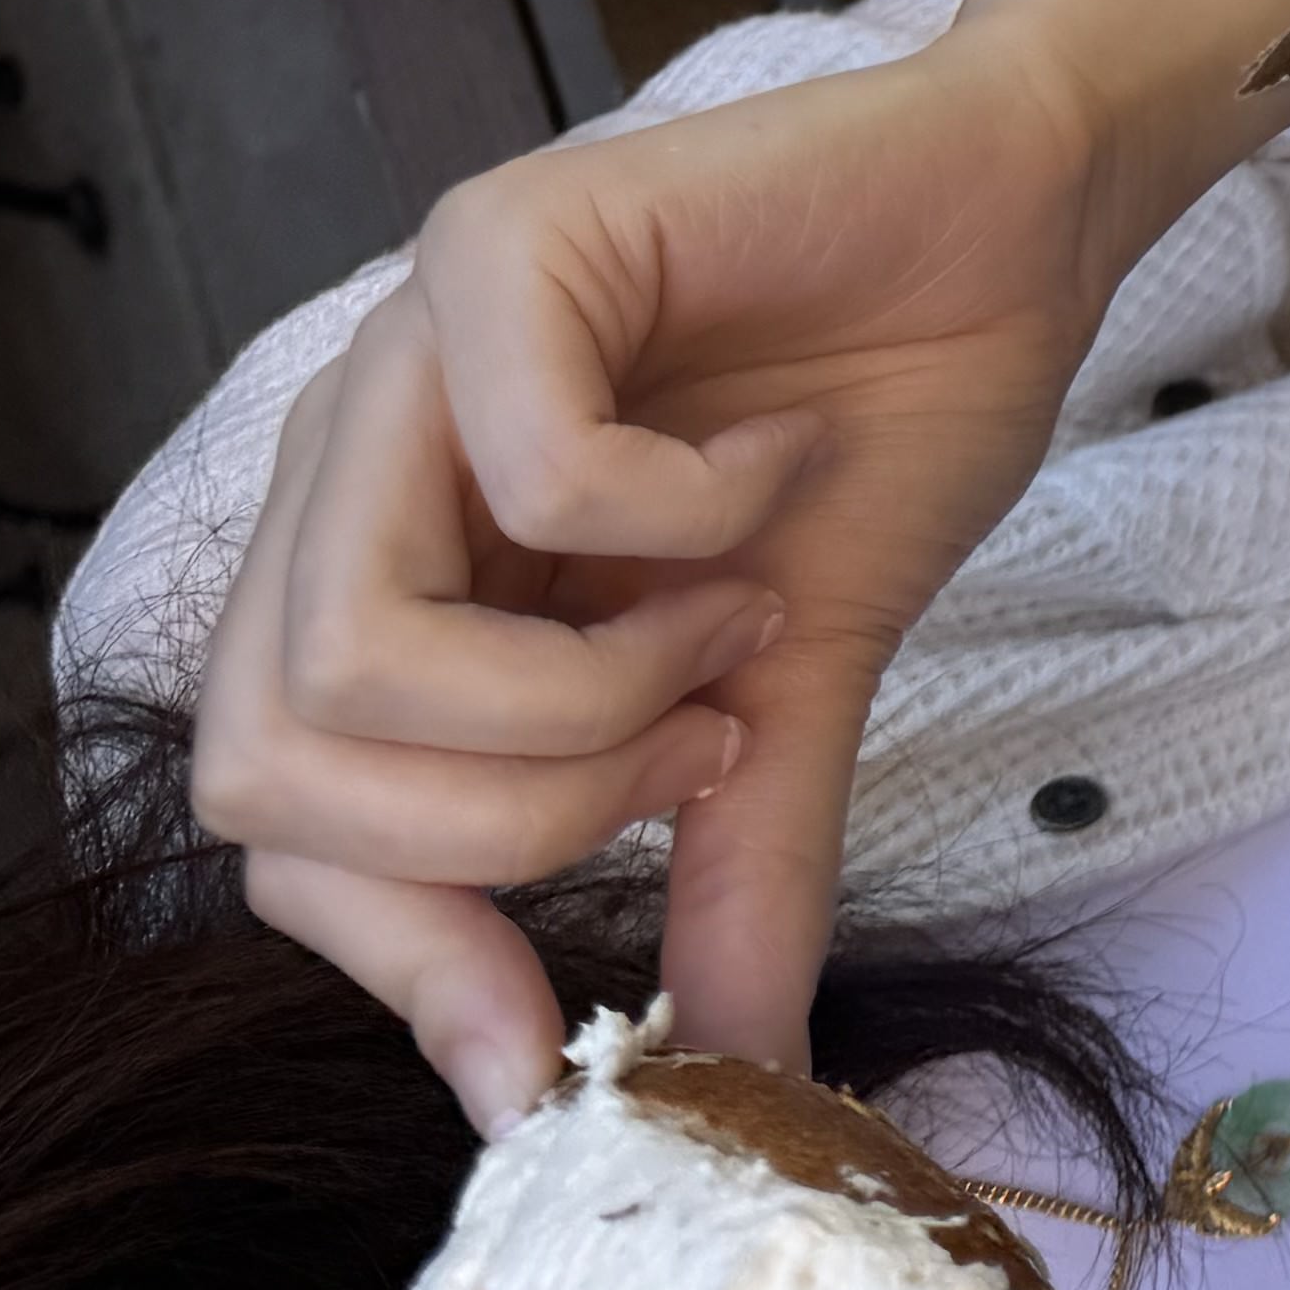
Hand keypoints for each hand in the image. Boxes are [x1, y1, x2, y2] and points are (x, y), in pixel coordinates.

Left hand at [189, 21, 1145, 1124]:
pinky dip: (687, 518)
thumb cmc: (891, 422)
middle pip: (267, 766)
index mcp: (379, 573)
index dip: (404, 952)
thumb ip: (726, 860)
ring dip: (592, 689)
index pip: (275, 829)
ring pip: (356, 650)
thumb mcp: (790, 691)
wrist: (1022, 218)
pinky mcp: (501, 245)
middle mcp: (347, 469)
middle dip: (510, 821)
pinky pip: (536, 478)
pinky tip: (774, 457)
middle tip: (698, 744)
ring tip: (733, 612)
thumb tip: (737, 1071)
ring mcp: (403, 350)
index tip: (552, 1046)